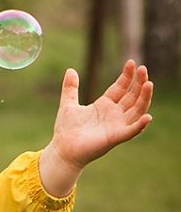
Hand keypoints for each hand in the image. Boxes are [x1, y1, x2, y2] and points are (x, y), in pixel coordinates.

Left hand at [39, 61, 153, 196]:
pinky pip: (131, 131)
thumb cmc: (67, 129)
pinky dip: (139, 125)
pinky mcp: (114, 138)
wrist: (62, 149)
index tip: (132, 63)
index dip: (127, 76)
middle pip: (132, 96)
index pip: (120, 88)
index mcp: (104, 105)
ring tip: (149, 84)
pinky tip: (147, 116)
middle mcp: (114, 115)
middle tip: (143, 69)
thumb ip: (71, 88)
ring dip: (144, 98)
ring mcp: (116, 126)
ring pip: (136, 110)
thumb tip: (70, 70)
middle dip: (139, 83)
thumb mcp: (68, 104)